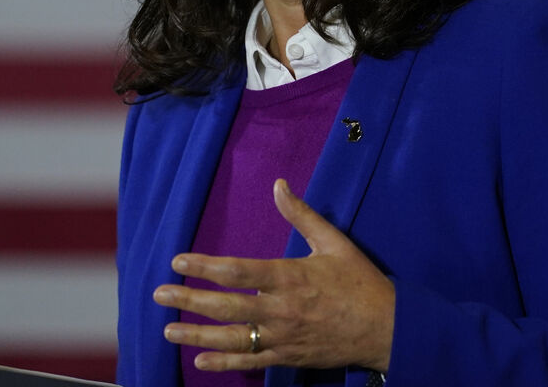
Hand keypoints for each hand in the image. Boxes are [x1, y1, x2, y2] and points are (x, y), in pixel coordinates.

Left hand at [153, 178, 394, 372]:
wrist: (388, 328)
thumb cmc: (361, 282)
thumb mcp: (333, 242)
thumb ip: (302, 214)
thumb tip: (279, 185)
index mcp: (290, 277)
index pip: (237, 271)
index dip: (204, 266)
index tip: (179, 261)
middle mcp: (282, 309)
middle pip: (226, 306)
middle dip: (188, 299)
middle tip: (159, 294)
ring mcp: (285, 337)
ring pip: (232, 339)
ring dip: (196, 334)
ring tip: (168, 330)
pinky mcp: (290, 357)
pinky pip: (251, 362)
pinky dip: (223, 363)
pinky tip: (200, 361)